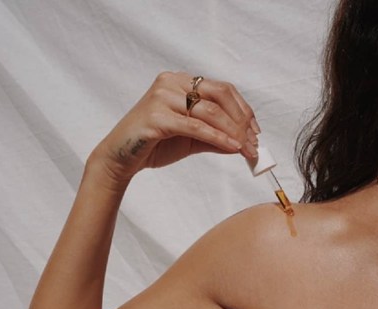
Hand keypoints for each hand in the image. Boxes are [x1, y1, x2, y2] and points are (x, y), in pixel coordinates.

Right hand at [90, 71, 260, 181]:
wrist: (121, 157)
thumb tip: (243, 142)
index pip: (222, 89)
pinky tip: (232, 148)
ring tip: (246, 149)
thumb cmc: (153, 144)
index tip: (256, 131)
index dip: (243, 109)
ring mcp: (162, 97)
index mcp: (180, 82)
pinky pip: (196, 126)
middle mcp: (172, 83)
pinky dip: (218, 138)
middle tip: (254, 142)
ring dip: (233, 132)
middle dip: (241, 121)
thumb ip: (215, 137)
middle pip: (219, 95)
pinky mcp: (156, 116)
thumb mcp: (191, 138)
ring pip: (210, 111)